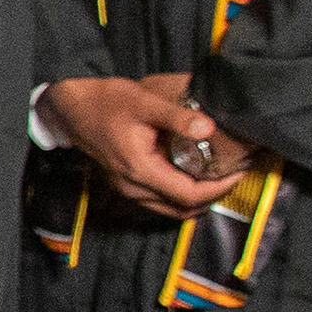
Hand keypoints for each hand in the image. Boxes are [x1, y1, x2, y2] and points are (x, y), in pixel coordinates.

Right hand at [44, 73, 241, 214]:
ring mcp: (128, 189)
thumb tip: (209, 127)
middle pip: (183, 209)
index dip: (220, 188)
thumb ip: (177, 116)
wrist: (70, 109)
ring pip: (172, 210)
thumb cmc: (105, 102)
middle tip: (236, 175)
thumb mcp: (143, 102)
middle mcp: (134, 187)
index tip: (240, 171)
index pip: (189, 195)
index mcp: (141, 170)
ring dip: (198, 200)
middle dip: (214, 196)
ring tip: (219, 178)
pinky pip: (161, 202)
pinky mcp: (126, 185)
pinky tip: (193, 177)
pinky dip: (182, 196)